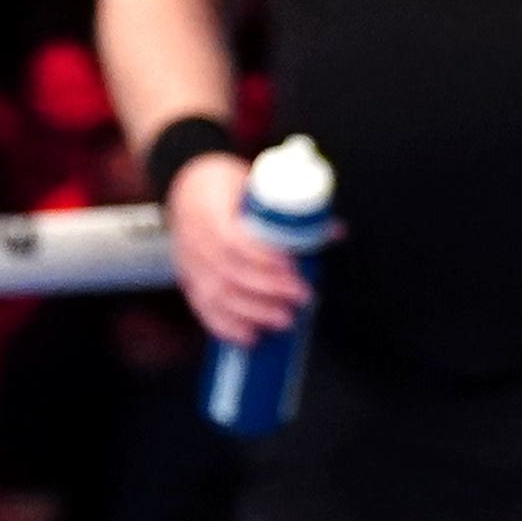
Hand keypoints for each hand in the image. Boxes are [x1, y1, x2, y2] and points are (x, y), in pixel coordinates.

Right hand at [162, 147, 315, 345]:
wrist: (186, 184)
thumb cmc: (226, 184)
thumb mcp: (254, 184)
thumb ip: (289, 209)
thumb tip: (334, 231)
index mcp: (211, 209)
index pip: (234, 240)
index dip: (264, 258)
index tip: (293, 268)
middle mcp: (195, 238)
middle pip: (228, 272)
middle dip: (268, 290)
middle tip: (301, 298)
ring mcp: (188, 260)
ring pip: (215, 293)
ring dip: (252, 312)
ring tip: (284, 320)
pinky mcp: (188, 277)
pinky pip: (201, 307)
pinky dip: (225, 326)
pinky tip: (249, 336)